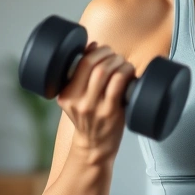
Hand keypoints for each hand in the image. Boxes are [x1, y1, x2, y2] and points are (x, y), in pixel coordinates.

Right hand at [57, 42, 134, 161]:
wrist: (94, 148)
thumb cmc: (89, 118)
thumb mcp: (75, 98)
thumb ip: (80, 75)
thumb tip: (92, 45)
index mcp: (65, 94)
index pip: (80, 63)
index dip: (96, 51)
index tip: (103, 50)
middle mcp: (77, 101)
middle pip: (94, 65)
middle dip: (109, 54)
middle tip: (116, 56)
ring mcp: (94, 107)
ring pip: (106, 72)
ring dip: (118, 62)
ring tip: (123, 64)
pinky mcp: (110, 113)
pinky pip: (118, 85)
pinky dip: (126, 73)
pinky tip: (129, 73)